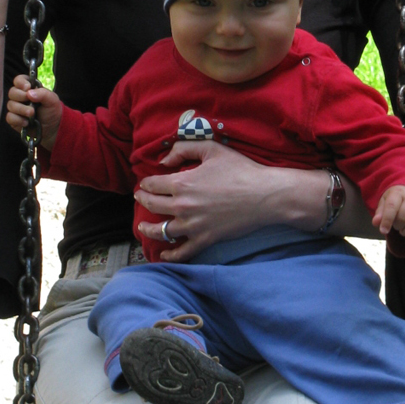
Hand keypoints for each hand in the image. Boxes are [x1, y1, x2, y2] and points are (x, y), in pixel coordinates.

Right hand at [6, 74, 62, 150]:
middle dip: (21, 97)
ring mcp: (16, 108)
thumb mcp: (52, 100)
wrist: (52, 127)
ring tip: (32, 114)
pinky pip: (9, 117)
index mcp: (29, 88)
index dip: (21, 82)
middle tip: (31, 104)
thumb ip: (43, 94)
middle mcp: (20, 96)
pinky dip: (18, 120)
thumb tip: (29, 93)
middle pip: (12, 92)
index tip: (27, 87)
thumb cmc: (51, 110)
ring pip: (10, 105)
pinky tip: (26, 123)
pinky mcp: (14, 119)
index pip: (19, 80)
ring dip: (21, 110)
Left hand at [135, 141, 293, 262]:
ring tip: (143, 228)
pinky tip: (163, 254)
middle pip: (152, 206)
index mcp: (182, 183)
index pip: (152, 184)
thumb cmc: (240, 170)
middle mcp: (182, 206)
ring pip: (161, 230)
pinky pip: (182, 252)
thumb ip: (184, 148)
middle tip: (140, 199)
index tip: (145, 184)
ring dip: (148, 229)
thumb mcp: (212, 149)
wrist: (264, 196)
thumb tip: (164, 160)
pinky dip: (170, 255)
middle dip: (143, 201)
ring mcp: (193, 226)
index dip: (145, 183)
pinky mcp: (205, 239)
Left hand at [373, 184, 404, 256]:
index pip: (392, 207)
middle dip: (397, 226)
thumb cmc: (397, 198)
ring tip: (403, 229)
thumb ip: (380, 212)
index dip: (387, 220)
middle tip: (396, 225)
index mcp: (398, 193)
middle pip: (403, 218)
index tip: (383, 231)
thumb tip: (376, 223)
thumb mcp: (385, 201)